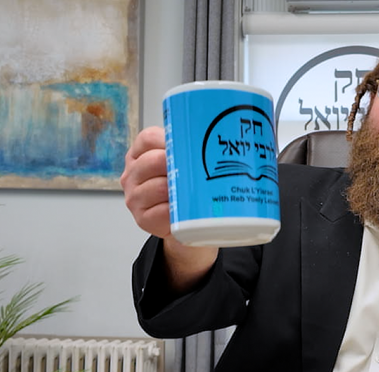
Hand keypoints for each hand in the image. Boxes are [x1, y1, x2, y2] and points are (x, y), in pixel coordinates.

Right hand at [121, 126, 217, 293]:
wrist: (193, 228)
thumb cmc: (192, 192)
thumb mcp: (192, 166)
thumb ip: (203, 151)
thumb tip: (245, 136)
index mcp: (142, 155)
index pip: (148, 138)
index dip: (168, 140)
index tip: (189, 144)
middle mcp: (133, 174)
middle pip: (150, 162)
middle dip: (175, 164)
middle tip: (197, 168)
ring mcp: (136, 198)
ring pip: (154, 187)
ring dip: (176, 189)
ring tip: (194, 190)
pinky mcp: (143, 220)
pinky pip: (156, 214)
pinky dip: (171, 212)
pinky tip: (182, 210)